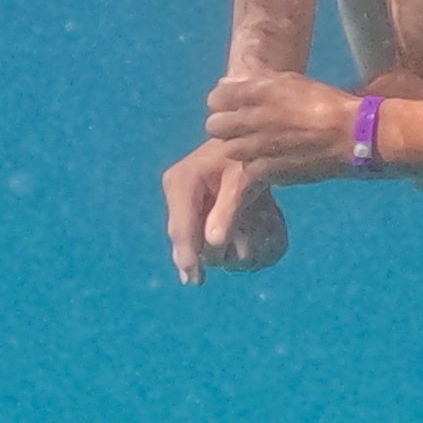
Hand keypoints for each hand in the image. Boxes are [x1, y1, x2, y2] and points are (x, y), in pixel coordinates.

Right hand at [162, 146, 292, 284]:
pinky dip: (208, 244)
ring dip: (208, 249)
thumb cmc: (246, 158)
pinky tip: (217, 252)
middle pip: (183, 236)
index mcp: (182, 181)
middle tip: (211, 272)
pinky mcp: (189, 204)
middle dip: (197, 256)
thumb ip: (228, 210)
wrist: (246, 143)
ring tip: (236, 246)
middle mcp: (176, 189)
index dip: (188, 256)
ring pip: (190, 237)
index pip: (181, 228)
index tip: (197, 279)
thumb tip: (212, 243)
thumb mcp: (242, 181)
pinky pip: (194, 232)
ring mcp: (181, 198)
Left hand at [203, 70, 364, 184]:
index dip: (223, 102)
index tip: (234, 106)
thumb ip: (255, 82)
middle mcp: (252, 119)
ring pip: (228, 149)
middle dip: (225, 125)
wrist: (351, 134)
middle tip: (242, 127)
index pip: (215, 97)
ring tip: (257, 144)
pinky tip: (272, 159)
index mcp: (257, 92)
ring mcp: (258, 147)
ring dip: (239, 146)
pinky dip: (257, 165)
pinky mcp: (269, 171)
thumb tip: (226, 85)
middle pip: (214, 125)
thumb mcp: (289, 81)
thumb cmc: (323, 102)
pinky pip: (248, 169)